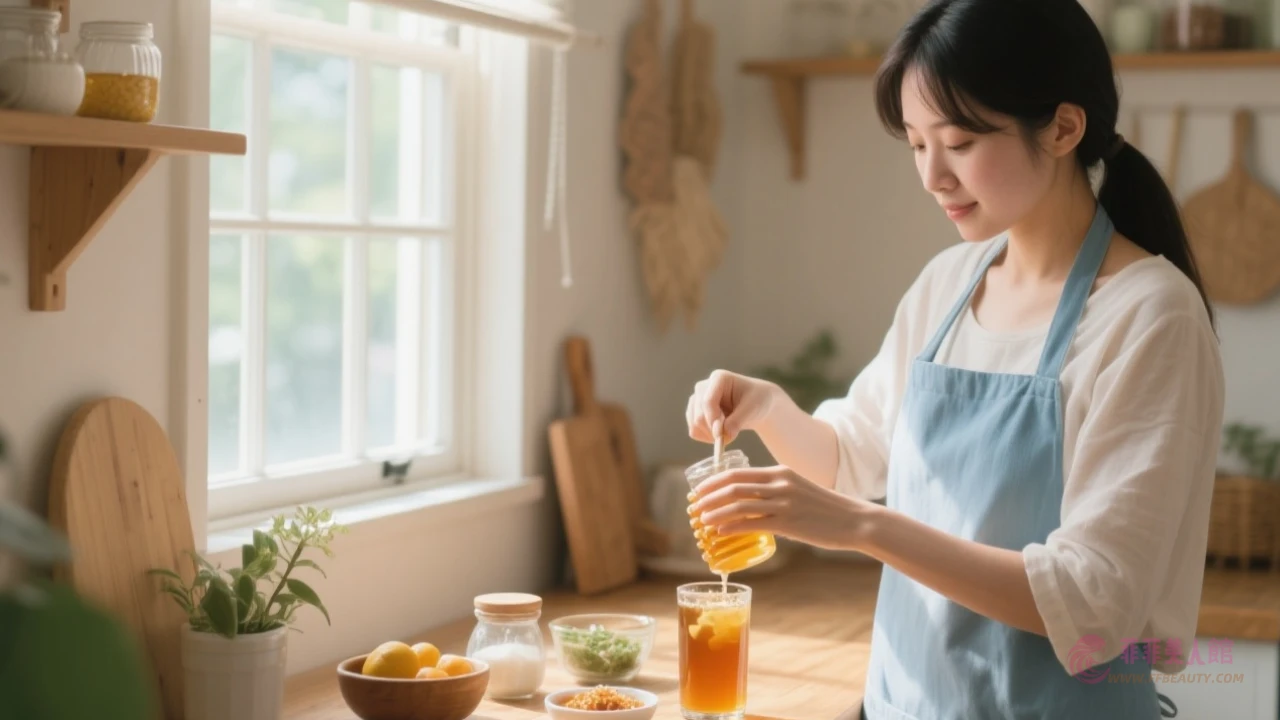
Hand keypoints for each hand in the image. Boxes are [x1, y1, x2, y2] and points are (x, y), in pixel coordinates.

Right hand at [685, 370, 777, 445]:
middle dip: (712, 430)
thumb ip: (737, 421)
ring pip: (694, 423)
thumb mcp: (752, 410)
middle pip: (698, 414)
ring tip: (728, 435)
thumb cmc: (757, 401)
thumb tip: (724, 435)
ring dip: (709, 435)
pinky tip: (720, 435)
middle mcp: (704, 387)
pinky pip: (693, 430)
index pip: (707, 401)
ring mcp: (697, 400)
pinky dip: (705, 437)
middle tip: (729, 438)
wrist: (757, 404)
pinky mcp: (695, 413)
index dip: (712, 419)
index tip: (721, 435)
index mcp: (718, 378)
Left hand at [687, 465, 871, 550]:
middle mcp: (779, 484)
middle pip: (732, 487)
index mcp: (779, 472)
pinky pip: (751, 524)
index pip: (737, 473)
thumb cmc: (825, 508)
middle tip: (693, 507)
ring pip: (738, 505)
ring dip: (715, 513)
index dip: (713, 482)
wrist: (854, 520)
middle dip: (708, 497)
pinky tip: (720, 532)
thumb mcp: (798, 490)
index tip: (698, 491)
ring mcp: (783, 503)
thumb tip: (753, 509)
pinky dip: (731, 527)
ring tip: (702, 521)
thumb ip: (776, 493)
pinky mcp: (788, 523)